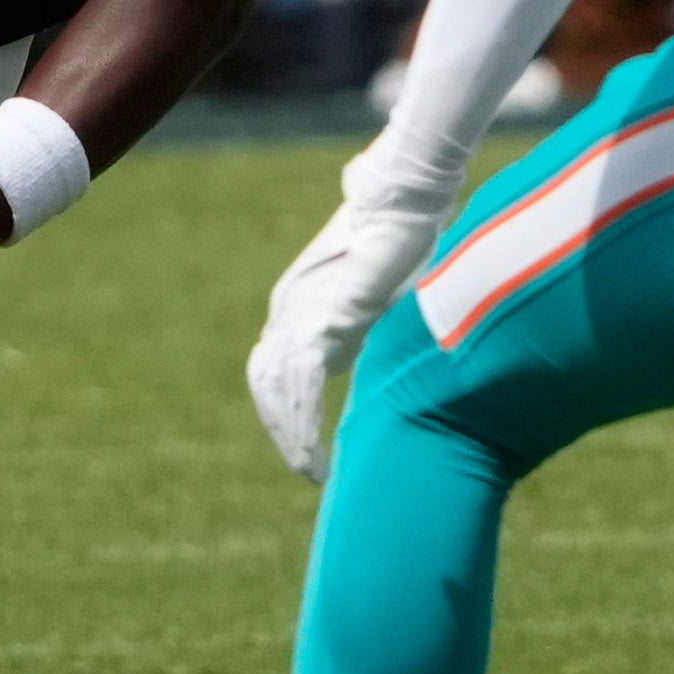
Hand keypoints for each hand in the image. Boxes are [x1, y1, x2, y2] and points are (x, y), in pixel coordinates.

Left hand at [245, 141, 455, 482]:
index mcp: (300, 305)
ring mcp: (299, 314)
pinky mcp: (319, 319)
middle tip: (309, 470)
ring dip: (291, 435)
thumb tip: (384, 353)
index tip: (306, 443)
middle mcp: (290, 311)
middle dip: (284, 430)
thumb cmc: (405, 238)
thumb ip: (371, 323)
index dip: (286, 408)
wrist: (402, 201)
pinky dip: (303, 420)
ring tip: (310, 471)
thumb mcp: (384, 293)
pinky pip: (300, 382)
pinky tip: (311, 452)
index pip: (277, 366)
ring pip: (278, 389)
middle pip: (268, 382)